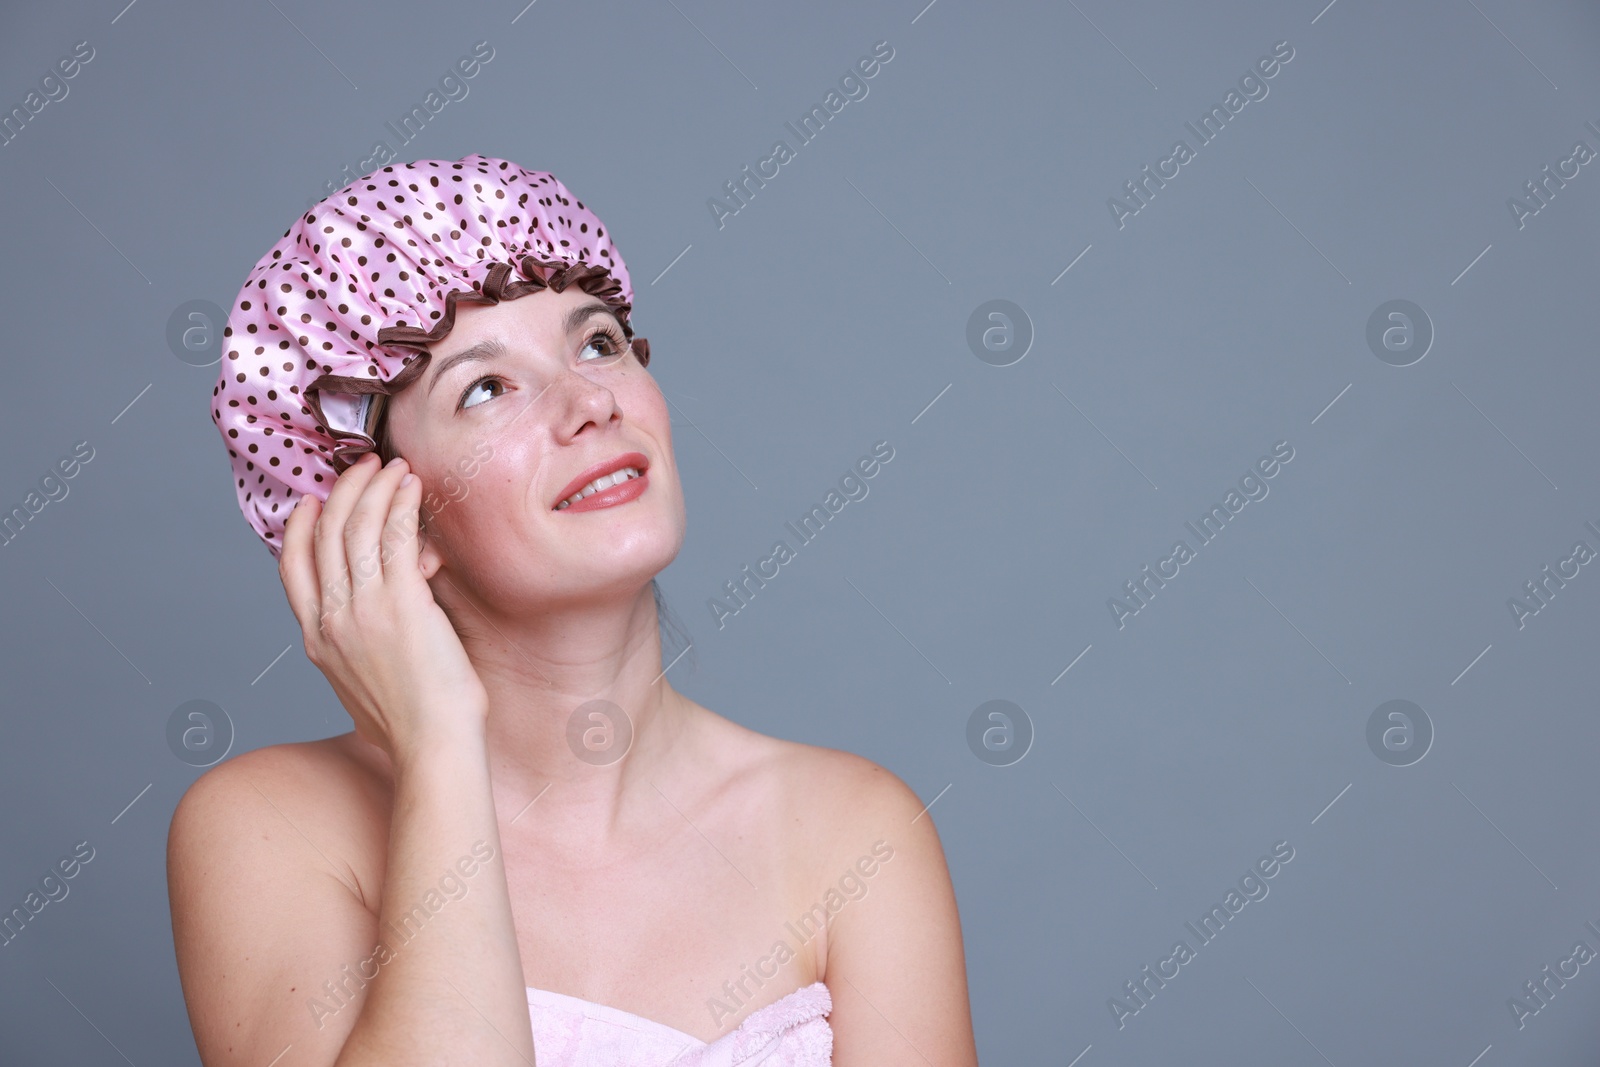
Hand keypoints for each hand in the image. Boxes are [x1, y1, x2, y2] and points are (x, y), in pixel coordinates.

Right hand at [279, 452, 488, 764]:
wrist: (432, 746)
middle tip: (363, 468)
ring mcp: (365, 609)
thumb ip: (361, 642)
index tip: (311, 502)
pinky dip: (401, 504)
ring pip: (359, 528)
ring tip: (393, 466)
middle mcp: (333, 620)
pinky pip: (396, 536)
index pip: (292, 570)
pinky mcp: (403, 603)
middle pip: (325, 537)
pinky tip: (411, 487)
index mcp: (317, 640)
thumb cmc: (411, 724)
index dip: (297, 529)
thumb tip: (390, 609)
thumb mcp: (363, 682)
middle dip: (344, 493)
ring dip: (375, 488)